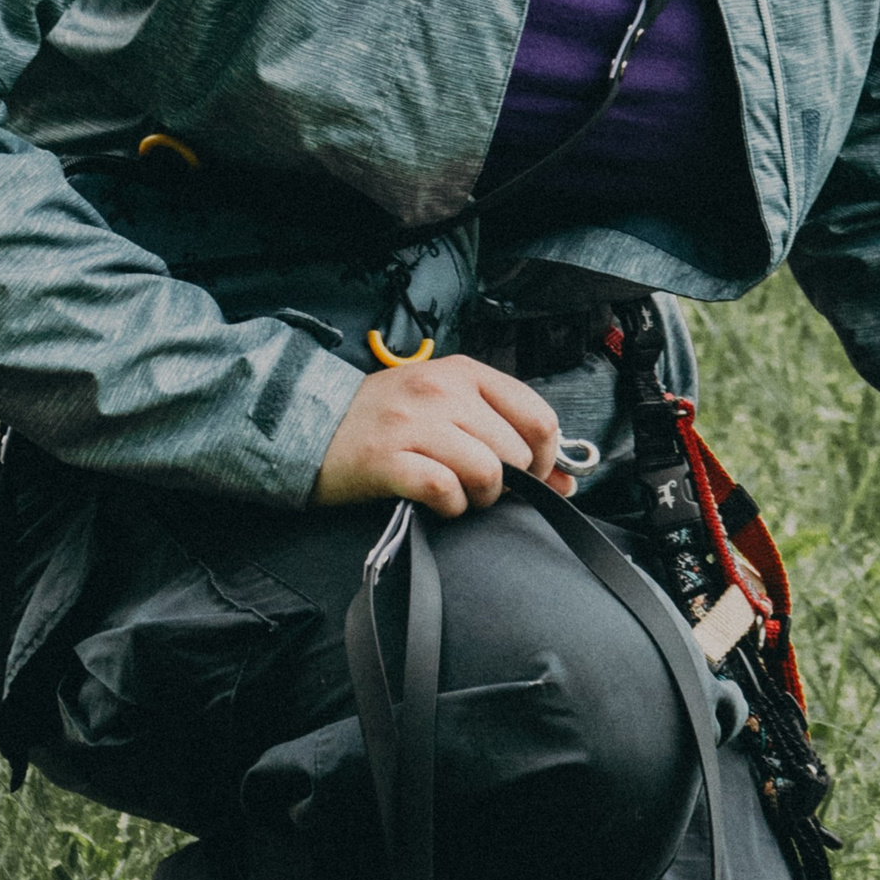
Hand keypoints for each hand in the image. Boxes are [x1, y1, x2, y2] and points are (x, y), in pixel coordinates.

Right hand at [311, 354, 568, 516]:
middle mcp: (442, 391)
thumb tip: (568, 481)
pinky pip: (445, 491)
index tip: (533, 475)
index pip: (538, 416)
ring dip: (481, 498)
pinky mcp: (387, 459)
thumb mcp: (448, 406)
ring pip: (487, 472)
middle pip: (516, 452)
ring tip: (460, 495)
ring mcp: (413, 423)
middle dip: (510, 483)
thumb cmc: (387, 418)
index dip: (547, 457)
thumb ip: (506, 433)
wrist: (311, 424)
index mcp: (464, 373)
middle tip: (483, 489)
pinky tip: (437, 502)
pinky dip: (450, 507)